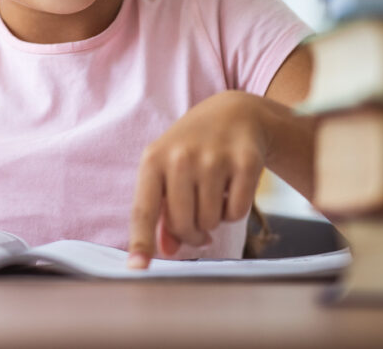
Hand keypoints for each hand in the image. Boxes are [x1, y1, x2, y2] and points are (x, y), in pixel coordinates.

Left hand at [126, 90, 283, 268]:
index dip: (141, 242)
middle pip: (183, 224)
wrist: (233, 113)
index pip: (144, 209)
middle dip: (192, 233)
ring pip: (211, 221)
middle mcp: (181, 157)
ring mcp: (214, 158)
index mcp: (153, 159)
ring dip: (214, 220)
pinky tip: (232, 189)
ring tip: (214, 198)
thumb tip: (166, 249)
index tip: (137, 269)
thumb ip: (162, 210)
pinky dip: (235, 211)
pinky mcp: (245, 161)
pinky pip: (237, 212)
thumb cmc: (193, 148)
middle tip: (198, 225)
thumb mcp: (168, 170)